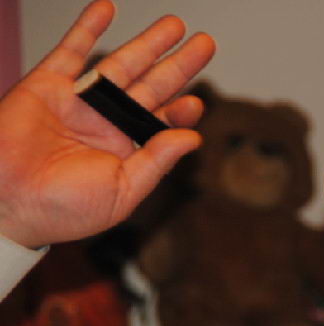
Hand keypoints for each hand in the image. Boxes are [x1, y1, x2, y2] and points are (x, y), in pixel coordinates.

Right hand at [0, 0, 214, 248]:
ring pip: (120, 64)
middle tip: (205, 44)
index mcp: (126, 150)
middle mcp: (106, 123)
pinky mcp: (46, 85)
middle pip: (151, 86)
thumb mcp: (122, 191)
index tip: (195, 102)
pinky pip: (71, 51)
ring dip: (147, 43)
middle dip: (179, 65)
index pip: (162, 121)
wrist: (6, 203)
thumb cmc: (63, 209)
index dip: (181, 110)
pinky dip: (87, 28)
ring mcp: (79, 102)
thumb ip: (157, 161)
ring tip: (174, 25)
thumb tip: (193, 137)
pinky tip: (108, 8)